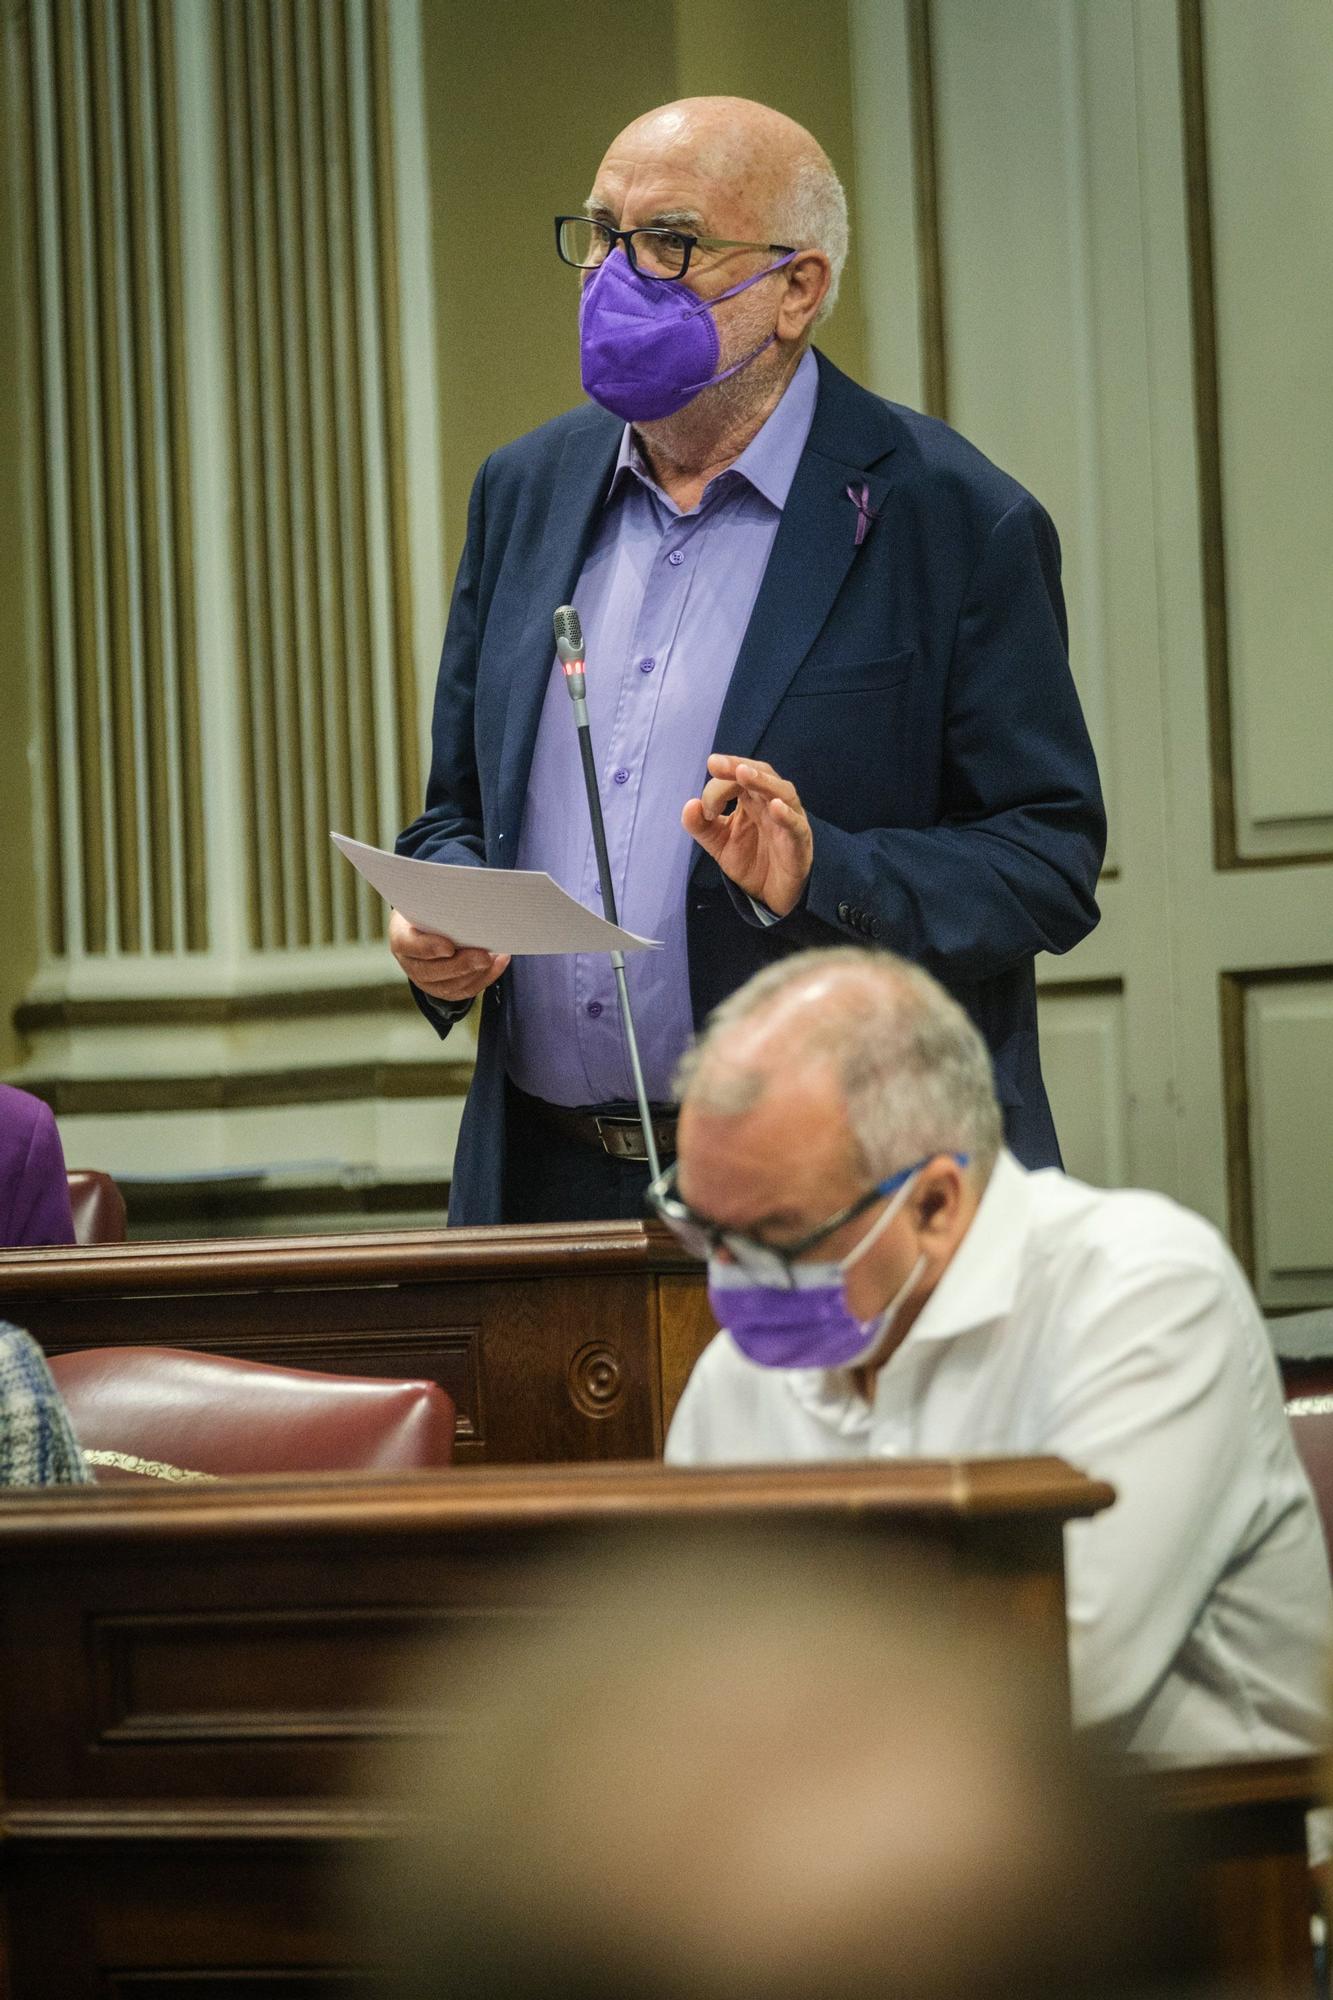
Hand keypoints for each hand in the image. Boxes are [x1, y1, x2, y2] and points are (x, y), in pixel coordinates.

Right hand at [388, 909, 509, 1003]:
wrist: (424, 926)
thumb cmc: (428, 910)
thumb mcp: (426, 901)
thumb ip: (440, 904)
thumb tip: (468, 894)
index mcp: (400, 938)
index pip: (409, 946)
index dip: (428, 949)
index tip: (449, 947)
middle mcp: (410, 964)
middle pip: (431, 972)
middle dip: (461, 965)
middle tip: (484, 956)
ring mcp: (426, 980)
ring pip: (450, 986)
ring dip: (475, 973)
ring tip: (494, 957)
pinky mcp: (444, 989)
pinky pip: (465, 990)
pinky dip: (485, 978)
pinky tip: (499, 962)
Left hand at [681, 755, 813, 917]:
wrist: (771, 894)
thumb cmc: (751, 861)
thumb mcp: (719, 843)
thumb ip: (701, 826)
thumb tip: (690, 805)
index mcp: (751, 799)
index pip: (735, 780)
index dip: (717, 788)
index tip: (706, 810)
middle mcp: (771, 803)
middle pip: (760, 774)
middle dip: (737, 766)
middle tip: (715, 763)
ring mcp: (788, 820)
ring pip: (781, 792)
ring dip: (762, 781)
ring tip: (744, 773)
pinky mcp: (799, 841)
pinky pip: (795, 825)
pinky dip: (786, 815)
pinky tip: (775, 807)